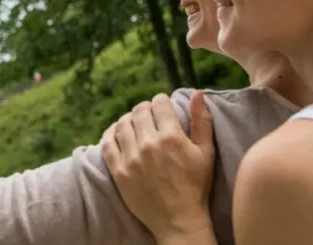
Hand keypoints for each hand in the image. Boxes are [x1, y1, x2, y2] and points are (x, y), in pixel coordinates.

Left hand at [101, 92, 215, 243]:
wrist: (179, 220)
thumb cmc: (196, 185)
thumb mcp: (206, 152)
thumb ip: (201, 121)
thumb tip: (197, 93)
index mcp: (172, 137)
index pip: (159, 103)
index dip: (161, 102)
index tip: (163, 108)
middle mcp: (149, 144)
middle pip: (139, 111)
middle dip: (145, 109)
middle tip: (150, 116)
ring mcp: (131, 158)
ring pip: (122, 124)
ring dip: (128, 120)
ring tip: (135, 125)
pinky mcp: (119, 171)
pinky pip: (107, 143)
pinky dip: (111, 134)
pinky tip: (118, 134)